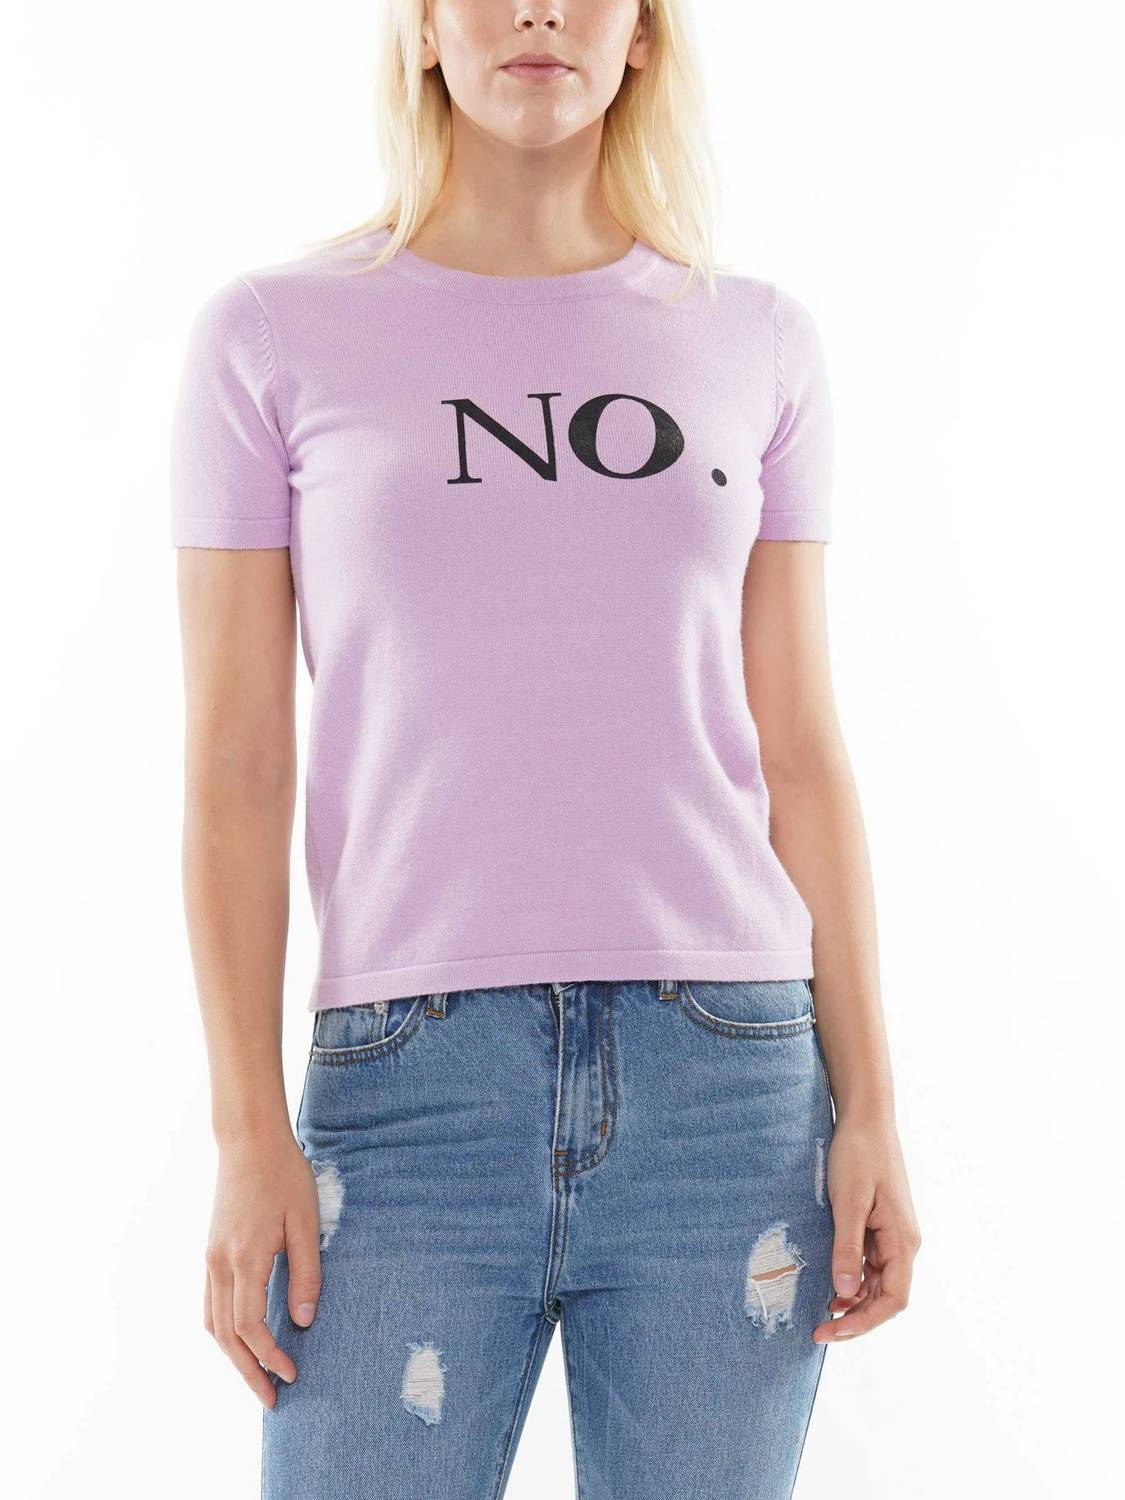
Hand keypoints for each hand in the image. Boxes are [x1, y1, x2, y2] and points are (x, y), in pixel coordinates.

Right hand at [204, 1131, 322, 1406]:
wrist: (248, 1141)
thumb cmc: (285, 1175)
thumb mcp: (306, 1221)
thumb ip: (306, 1272)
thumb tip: (305, 1320)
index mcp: (245, 1257)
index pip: (250, 1326)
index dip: (269, 1356)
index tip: (291, 1374)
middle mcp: (219, 1264)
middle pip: (227, 1336)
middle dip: (248, 1372)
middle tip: (271, 1400)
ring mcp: (210, 1259)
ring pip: (213, 1324)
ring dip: (232, 1357)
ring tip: (256, 1378)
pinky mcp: (210, 1252)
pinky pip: (210, 1305)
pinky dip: (223, 1332)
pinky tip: (239, 1342)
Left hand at [812, 1114, 920, 1342]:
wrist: (865, 1118)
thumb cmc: (858, 1154)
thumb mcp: (848, 1201)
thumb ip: (847, 1247)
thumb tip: (845, 1292)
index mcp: (903, 1240)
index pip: (893, 1300)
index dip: (863, 1322)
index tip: (831, 1331)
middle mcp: (903, 1242)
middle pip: (885, 1297)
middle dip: (855, 1318)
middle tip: (817, 1330)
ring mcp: (892, 1235)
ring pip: (877, 1283)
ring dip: (852, 1301)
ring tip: (819, 1312)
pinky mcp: (879, 1226)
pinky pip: (869, 1264)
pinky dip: (851, 1279)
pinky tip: (829, 1285)